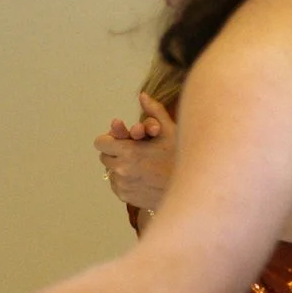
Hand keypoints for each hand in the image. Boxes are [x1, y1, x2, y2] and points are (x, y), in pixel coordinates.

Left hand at [95, 91, 176, 212]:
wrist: (191, 188)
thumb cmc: (180, 156)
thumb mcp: (170, 130)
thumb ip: (154, 111)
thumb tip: (142, 95)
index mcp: (128, 151)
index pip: (101, 143)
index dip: (110, 139)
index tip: (120, 138)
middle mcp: (121, 170)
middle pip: (104, 157)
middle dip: (115, 152)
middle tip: (131, 150)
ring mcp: (122, 185)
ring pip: (111, 172)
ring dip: (120, 166)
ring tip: (139, 163)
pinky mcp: (126, 197)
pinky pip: (117, 185)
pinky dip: (125, 180)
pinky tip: (142, 176)